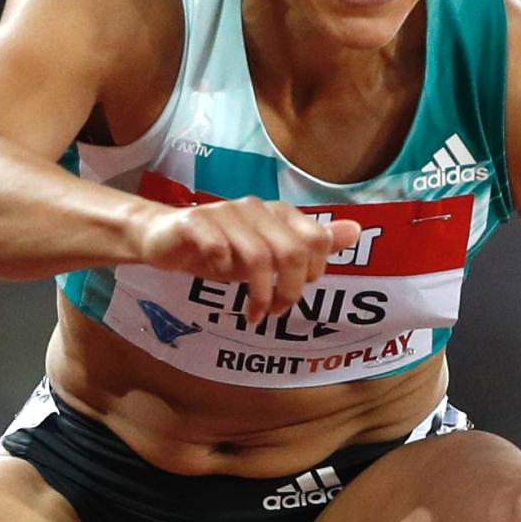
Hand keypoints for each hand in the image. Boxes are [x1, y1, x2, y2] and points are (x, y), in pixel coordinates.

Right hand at [136, 201, 362, 327]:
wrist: (163, 238)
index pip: (316, 241)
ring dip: (259, 293)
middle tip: (276, 311)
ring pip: (257, 257)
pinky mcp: (196, 223)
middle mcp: (255, 208)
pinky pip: (218, 250)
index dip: (312, 273)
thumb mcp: (269, 251)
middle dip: (289, 290)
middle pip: (291, 252)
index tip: (295, 292)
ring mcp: (225, 213)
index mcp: (278, 212)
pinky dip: (223, 273)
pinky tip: (220, 283)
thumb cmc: (221, 247)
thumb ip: (311, 244)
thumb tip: (357, 231)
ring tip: (255, 313)